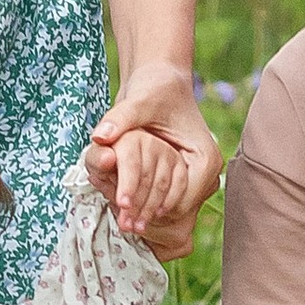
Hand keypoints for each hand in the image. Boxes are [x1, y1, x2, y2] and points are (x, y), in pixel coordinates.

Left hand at [89, 62, 219, 256]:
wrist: (161, 81)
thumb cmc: (156, 89)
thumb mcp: (139, 102)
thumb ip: (120, 119)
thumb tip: (99, 137)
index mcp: (205, 160)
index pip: (180, 201)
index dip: (149, 205)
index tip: (121, 206)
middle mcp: (205, 173)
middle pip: (175, 210)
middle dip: (145, 216)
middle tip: (118, 224)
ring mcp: (193, 177)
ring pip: (169, 211)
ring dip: (144, 214)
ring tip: (118, 220)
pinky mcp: (180, 177)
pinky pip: (163, 201)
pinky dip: (144, 203)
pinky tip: (122, 204)